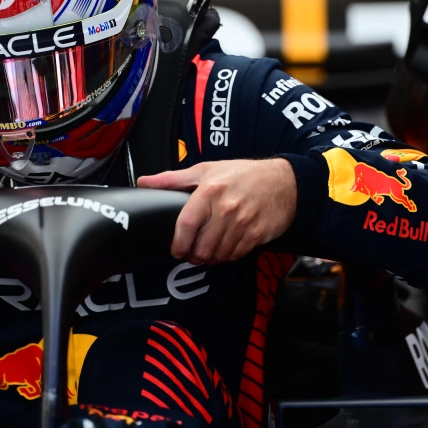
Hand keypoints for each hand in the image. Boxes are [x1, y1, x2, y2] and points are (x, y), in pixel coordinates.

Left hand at [137, 159, 295, 264]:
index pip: (187, 224)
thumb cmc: (242, 174)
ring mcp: (243, 222)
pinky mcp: (257, 234)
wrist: (284, 181)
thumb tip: (144, 181)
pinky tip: (224, 249)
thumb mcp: (205, 170)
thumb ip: (172, 179)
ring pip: (218, 253)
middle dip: (193, 255)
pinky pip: (236, 254)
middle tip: (191, 254)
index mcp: (209, 190)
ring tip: (206, 252)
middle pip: (202, 245)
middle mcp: (226, 208)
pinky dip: (227, 256)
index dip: (178, 243)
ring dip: (210, 258)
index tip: (175, 250)